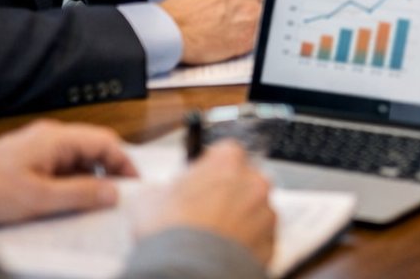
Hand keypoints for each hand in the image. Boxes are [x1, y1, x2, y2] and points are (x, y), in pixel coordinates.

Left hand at [0, 120, 134, 224]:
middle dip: (106, 172)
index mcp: (56, 138)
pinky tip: (62, 201)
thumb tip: (113, 192)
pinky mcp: (26, 158)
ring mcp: (36, 145)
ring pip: (76, 158)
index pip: (106, 141)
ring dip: (86, 179)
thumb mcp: (40, 198)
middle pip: (92, 148)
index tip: (132, 185)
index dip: (124, 163)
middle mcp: (49, 136)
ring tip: (85, 204)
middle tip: (112, 198)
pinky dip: (68, 182)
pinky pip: (58, 166)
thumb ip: (81, 194)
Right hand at [131, 142, 274, 265]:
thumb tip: (159, 194)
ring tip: (212, 236)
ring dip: (239, 219)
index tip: (200, 181)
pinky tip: (223, 251)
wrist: (187, 270)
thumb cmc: (169, 231)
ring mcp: (266, 213)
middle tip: (204, 211)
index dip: (210, 167)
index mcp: (227, 161)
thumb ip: (163, 188)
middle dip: (228, 193)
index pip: (225, 152)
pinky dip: (246, 243)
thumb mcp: (148, 198)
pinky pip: (260, 238)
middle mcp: (254, 182)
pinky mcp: (271, 243)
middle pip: (245, 181)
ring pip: (255, 210)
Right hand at [160, 0, 267, 63]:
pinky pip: (264, 32)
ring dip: (259, 19)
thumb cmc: (179, 8)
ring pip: (269, 12)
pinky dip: (256, 35)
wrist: (169, 30)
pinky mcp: (252, 31)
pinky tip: (241, 38)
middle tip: (250, 12)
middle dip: (262, 1)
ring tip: (241, 26)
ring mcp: (251, 8)